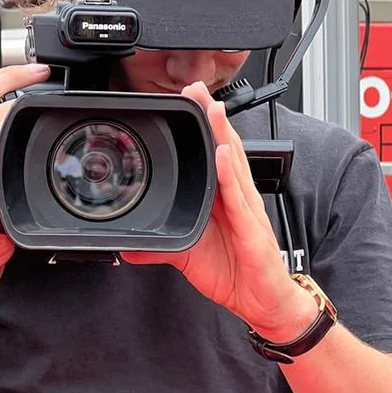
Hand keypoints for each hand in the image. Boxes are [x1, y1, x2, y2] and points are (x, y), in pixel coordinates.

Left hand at [122, 82, 315, 341]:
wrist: (261, 303)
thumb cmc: (234, 271)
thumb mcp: (188, 256)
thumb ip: (160, 247)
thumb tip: (130, 248)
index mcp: (223, 199)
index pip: (212, 155)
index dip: (202, 127)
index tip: (186, 102)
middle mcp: (237, 199)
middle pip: (225, 149)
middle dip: (211, 118)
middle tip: (196, 89)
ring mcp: (247, 212)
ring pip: (235, 167)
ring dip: (223, 136)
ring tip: (211, 109)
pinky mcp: (252, 232)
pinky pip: (241, 201)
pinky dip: (232, 177)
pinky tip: (224, 156)